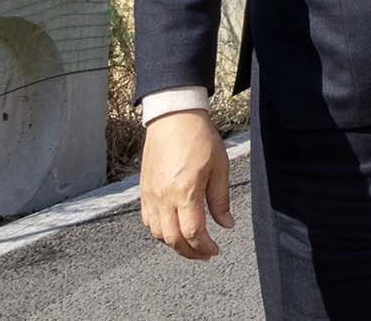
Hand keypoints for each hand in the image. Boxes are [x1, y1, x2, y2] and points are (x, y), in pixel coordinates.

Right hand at [139, 109, 231, 259]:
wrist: (174, 117)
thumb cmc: (199, 137)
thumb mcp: (219, 167)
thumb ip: (220, 200)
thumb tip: (226, 224)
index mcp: (185, 191)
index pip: (193, 233)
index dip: (205, 247)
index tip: (215, 250)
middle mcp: (164, 197)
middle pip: (172, 239)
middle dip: (190, 252)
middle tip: (204, 253)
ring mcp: (150, 195)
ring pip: (157, 233)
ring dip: (174, 243)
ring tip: (191, 243)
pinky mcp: (143, 190)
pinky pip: (147, 220)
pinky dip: (159, 231)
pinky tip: (173, 228)